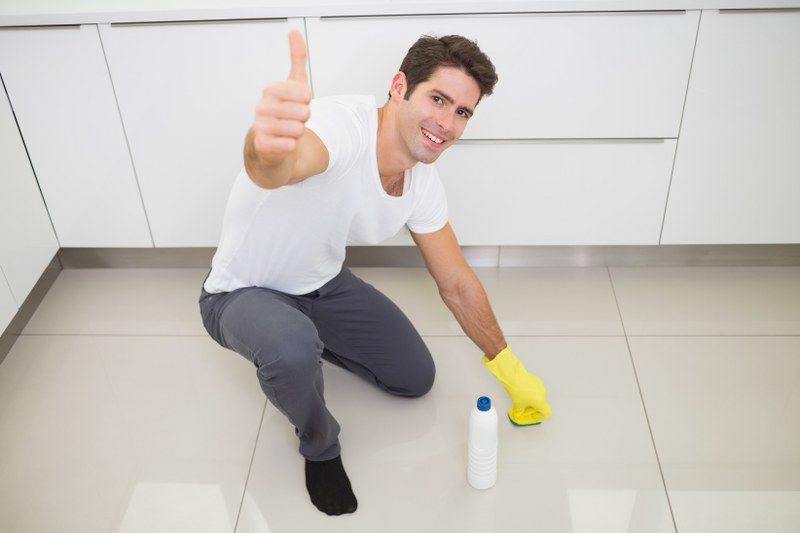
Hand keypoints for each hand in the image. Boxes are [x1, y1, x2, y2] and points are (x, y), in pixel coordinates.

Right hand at [251, 29, 311, 161]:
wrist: (272, 142)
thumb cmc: (285, 112)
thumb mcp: (294, 84)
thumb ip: (296, 58)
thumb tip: (294, 31)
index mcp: (270, 90)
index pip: (303, 93)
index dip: (308, 100)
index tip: (301, 102)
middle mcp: (262, 107)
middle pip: (303, 113)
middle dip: (305, 119)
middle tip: (295, 119)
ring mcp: (260, 126)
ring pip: (298, 130)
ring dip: (299, 133)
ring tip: (289, 131)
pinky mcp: (262, 145)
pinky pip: (289, 146)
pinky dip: (291, 146)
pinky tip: (284, 143)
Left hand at [482, 346, 551, 425]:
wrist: (514, 377)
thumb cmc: (517, 391)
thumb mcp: (518, 404)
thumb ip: (520, 411)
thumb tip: (519, 413)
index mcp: (541, 402)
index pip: (547, 413)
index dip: (539, 416)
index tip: (532, 416)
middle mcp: (543, 394)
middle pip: (541, 405)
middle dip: (533, 408)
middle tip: (523, 409)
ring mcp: (541, 386)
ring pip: (539, 397)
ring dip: (532, 400)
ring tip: (521, 399)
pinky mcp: (537, 380)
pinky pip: (536, 390)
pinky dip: (531, 393)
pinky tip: (522, 391)